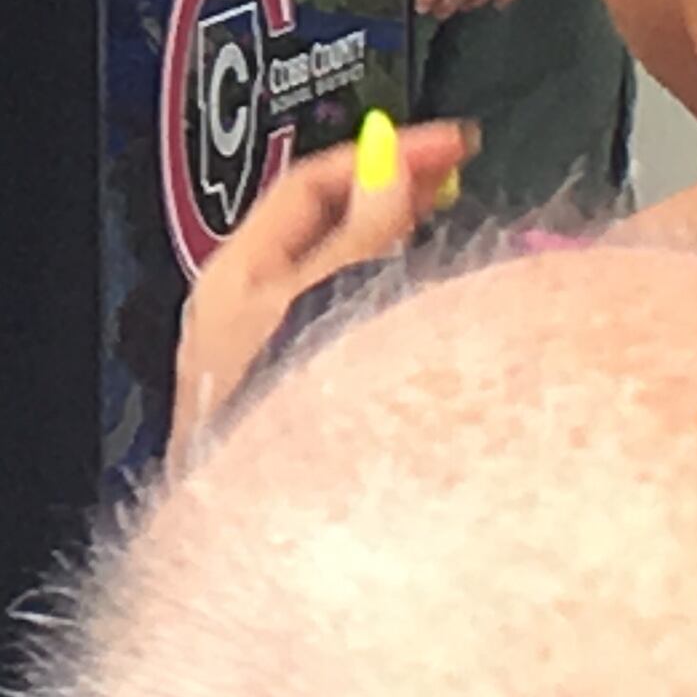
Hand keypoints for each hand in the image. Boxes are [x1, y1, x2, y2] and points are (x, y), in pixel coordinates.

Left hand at [173, 110, 476, 449]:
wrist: (274, 552)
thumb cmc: (285, 424)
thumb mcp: (336, 303)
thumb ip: (371, 232)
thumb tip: (395, 166)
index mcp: (236, 277)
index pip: (310, 185)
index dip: (383, 153)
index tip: (453, 144)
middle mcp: (238, 317)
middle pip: (323, 233)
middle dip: (393, 199)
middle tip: (461, 180)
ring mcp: (266, 370)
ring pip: (340, 287)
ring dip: (400, 256)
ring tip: (460, 240)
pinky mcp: (296, 417)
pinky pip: (348, 340)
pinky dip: (395, 316)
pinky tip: (438, 327)